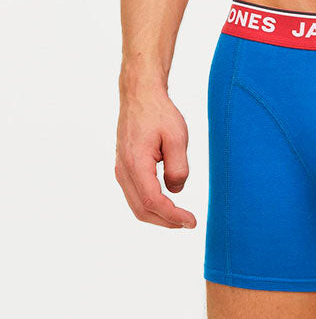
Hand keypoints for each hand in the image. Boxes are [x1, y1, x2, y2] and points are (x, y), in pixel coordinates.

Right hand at [115, 84, 196, 228]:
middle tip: (188, 223)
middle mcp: (123, 171)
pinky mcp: (124, 168)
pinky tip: (167, 203)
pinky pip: (135, 195)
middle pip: (142, 209)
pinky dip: (151, 205)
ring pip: (136, 205)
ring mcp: (121, 170)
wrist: (140, 96)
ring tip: (180, 217)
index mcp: (135, 164)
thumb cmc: (159, 113)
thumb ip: (178, 168)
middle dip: (166, 221)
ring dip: (158, 216)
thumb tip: (176, 191)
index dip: (173, 216)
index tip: (191, 221)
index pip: (153, 202)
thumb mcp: (177, 138)